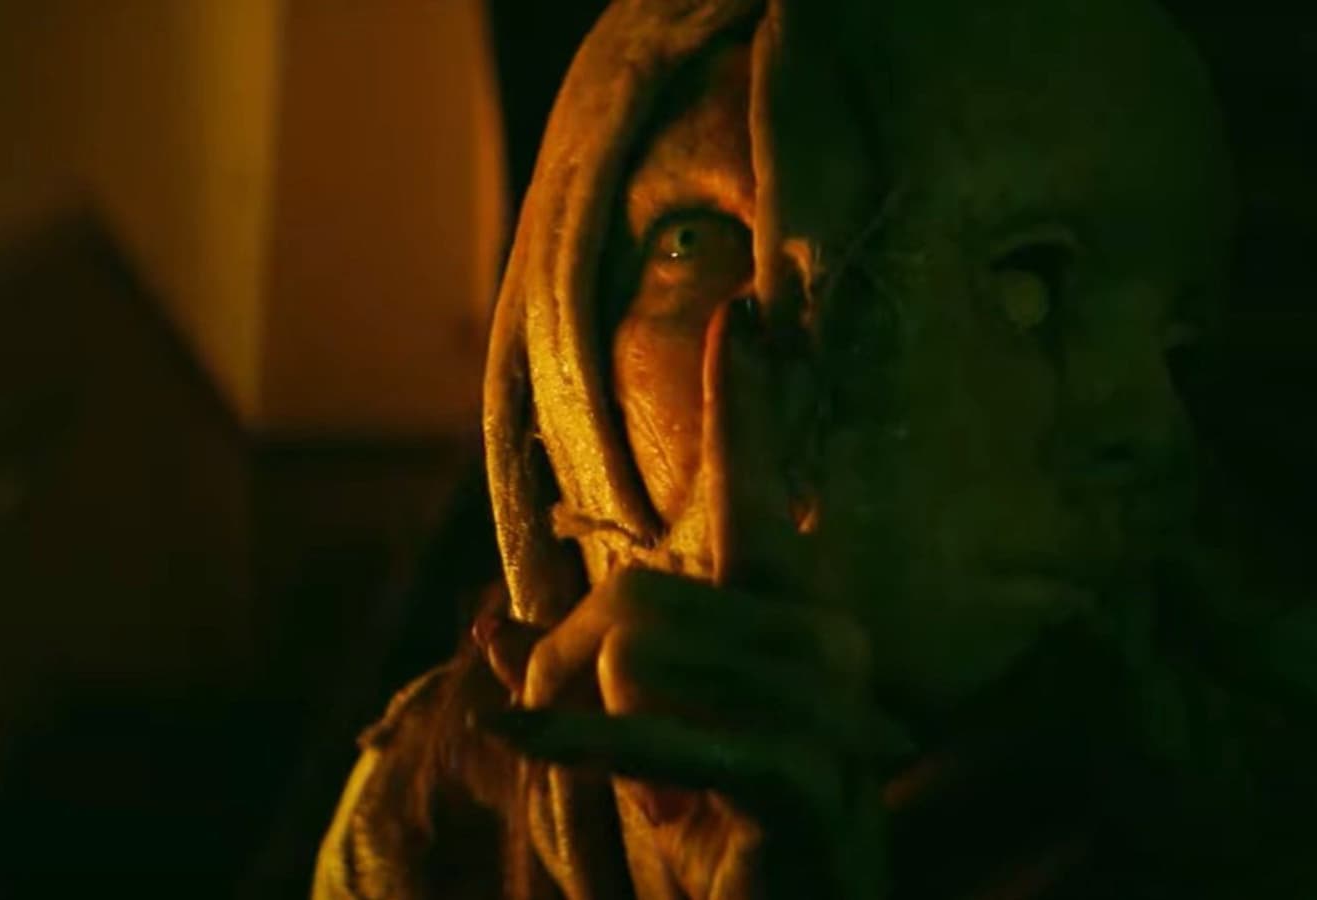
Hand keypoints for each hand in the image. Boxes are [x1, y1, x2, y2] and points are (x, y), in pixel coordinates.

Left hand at [479, 299, 911, 898]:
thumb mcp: (643, 742)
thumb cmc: (720, 833)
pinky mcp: (801, 774)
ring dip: (591, 726)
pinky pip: (657, 727)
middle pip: (640, 591)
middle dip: (565, 660)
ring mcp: (825, 706)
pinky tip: (518, 739)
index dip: (746, 403)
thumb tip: (491, 625)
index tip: (739, 312)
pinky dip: (578, 740)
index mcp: (791, 615)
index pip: (759, 489)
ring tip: (628, 790)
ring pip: (641, 651)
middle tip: (553, 730)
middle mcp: (825, 641)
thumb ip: (581, 676)